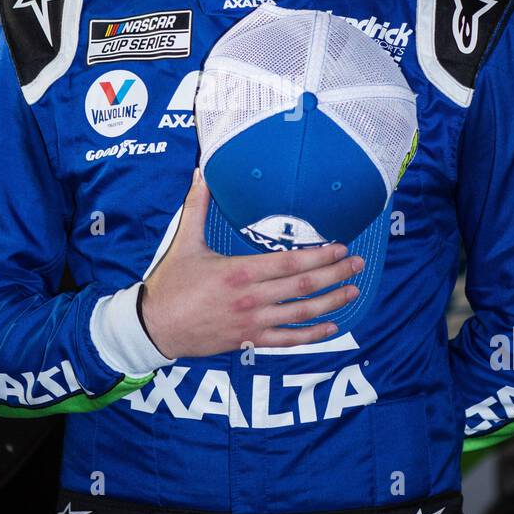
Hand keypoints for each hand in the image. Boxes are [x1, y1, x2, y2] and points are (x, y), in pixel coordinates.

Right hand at [141, 171, 363, 357]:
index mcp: (239, 272)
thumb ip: (197, 206)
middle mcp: (252, 298)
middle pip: (303, 287)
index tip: (340, 246)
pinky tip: (333, 328)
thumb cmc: (171, 284)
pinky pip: (288, 340)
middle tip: (358, 263)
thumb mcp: (185, 242)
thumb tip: (201, 173)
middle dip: (335, 274)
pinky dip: (313, 335)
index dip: (318, 256)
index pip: (289, 263)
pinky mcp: (250, 340)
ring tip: (354, 290)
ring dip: (332, 302)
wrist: (155, 327)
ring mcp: (254, 322)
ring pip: (301, 314)